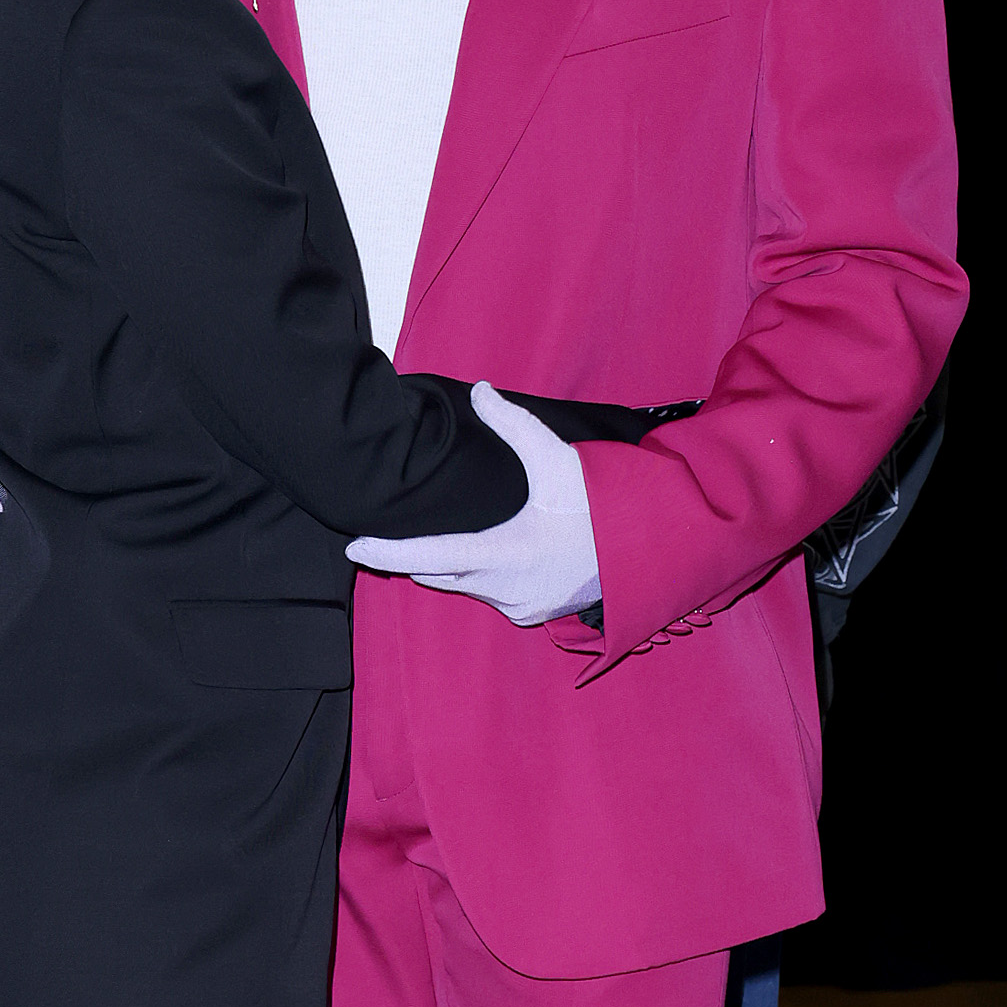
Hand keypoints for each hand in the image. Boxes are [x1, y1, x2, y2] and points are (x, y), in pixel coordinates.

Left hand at [346, 383, 597, 627]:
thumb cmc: (604, 505)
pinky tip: (490, 553)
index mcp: (506, 554)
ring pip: (466, 585)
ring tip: (444, 535)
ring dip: (454, 564)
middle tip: (393, 533)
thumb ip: (512, 425)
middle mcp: (507, 589)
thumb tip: (480, 391)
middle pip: (440, 574)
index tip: (354, 546)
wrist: (652, 550)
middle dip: (416, 555)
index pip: (429, 557)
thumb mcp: (557, 459)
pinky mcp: (535, 614)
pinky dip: (483, 576)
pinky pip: (492, 595)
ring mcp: (521, 607)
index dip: (387, 551)